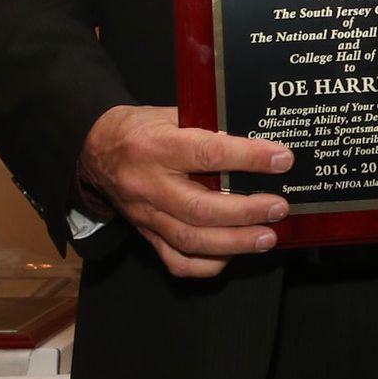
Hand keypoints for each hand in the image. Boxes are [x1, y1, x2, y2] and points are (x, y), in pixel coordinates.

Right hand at [78, 105, 292, 278]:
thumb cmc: (142, 129)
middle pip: (199, 208)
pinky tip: (233, 253)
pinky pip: (176, 261)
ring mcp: (146, 216)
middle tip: (279, 207)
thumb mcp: (172, 114)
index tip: (282, 160)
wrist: (95, 150)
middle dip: (245, 212)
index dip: (249, 158)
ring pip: (190, 239)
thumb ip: (208, 126)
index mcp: (156, 147)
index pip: (207, 154)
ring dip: (235, 243)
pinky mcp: (146, 236)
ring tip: (268, 237)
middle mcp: (148, 185)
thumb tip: (257, 140)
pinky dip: (208, 264)